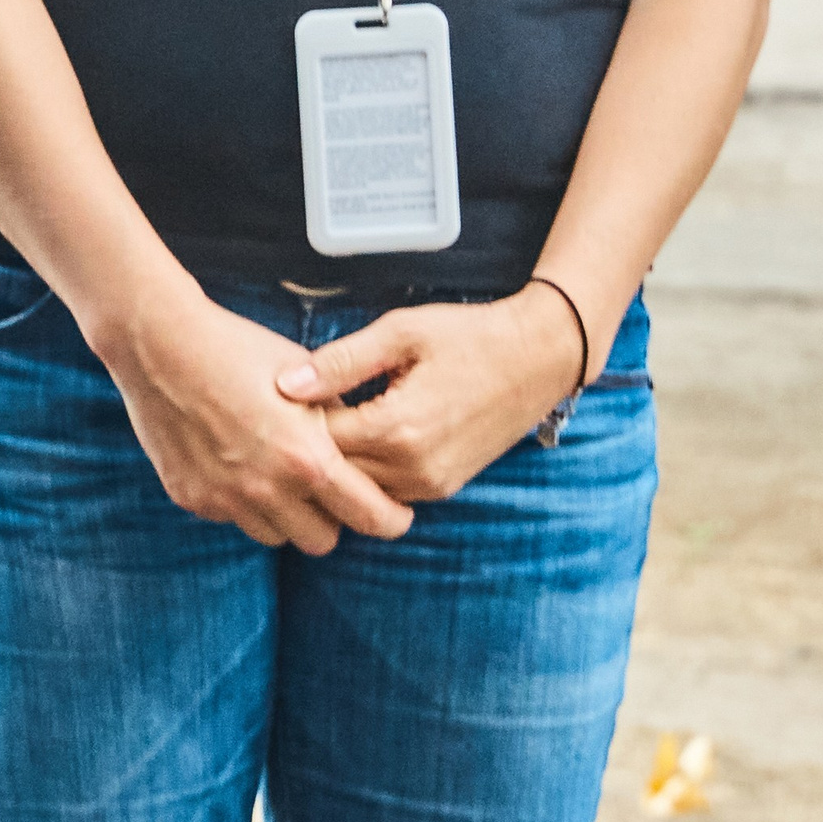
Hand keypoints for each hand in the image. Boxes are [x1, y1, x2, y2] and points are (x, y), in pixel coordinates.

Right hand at [96, 276, 415, 555]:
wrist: (160, 342)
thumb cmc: (239, 349)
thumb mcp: (306, 376)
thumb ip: (338, 421)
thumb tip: (364, 447)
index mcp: (308, 459)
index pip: (371, 517)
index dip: (392, 519)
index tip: (396, 513)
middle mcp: (268, 490)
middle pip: (322, 540)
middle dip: (332, 518)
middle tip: (329, 491)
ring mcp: (226, 499)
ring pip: (276, 536)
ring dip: (285, 514)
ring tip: (277, 473)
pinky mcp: (192, 497)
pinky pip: (233, 516)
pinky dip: (242, 500)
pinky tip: (234, 459)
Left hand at [275, 289, 584, 503]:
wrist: (540, 358)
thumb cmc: (470, 336)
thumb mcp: (401, 332)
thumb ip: (341, 361)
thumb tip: (287, 384)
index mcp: (398, 428)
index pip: (320, 441)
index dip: (295, 418)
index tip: (283, 394)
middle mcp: (414, 469)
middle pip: (336, 471)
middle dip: (312, 444)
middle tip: (297, 409)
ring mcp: (431, 485)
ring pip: (360, 487)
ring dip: (339, 460)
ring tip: (328, 418)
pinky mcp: (443, 487)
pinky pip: (387, 489)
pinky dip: (368, 468)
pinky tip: (360, 432)